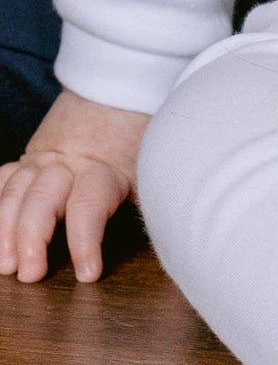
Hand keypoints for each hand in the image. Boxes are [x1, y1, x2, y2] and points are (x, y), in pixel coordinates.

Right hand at [0, 88, 150, 283]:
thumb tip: (174, 237)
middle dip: (32, 238)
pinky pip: (2, 180)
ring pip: (14, 191)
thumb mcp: (154, 166)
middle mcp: (66, 164)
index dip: (85, 241)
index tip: (88, 273)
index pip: (89, 205)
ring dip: (4, 229)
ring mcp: (42, 160)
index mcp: (102, 169)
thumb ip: (156, 198)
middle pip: (42, 199)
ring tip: (4, 265)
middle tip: (30, 273)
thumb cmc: (140, 137)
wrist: (119, 91)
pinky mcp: (27, 160)